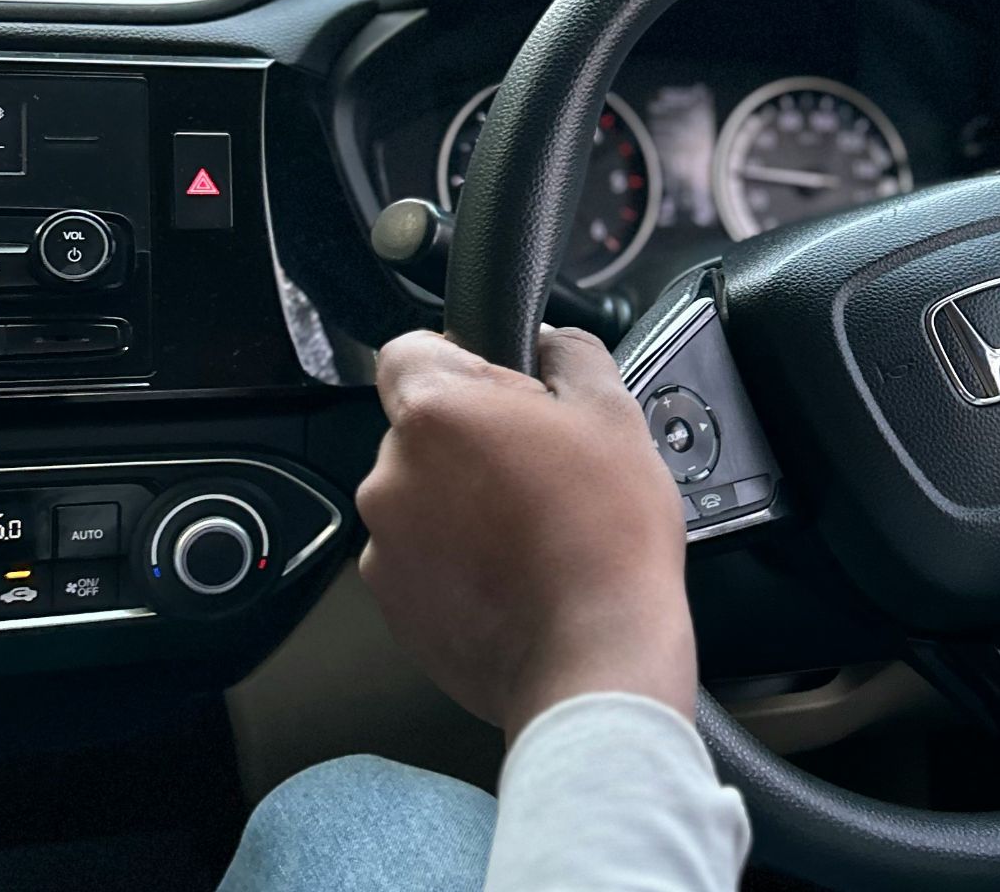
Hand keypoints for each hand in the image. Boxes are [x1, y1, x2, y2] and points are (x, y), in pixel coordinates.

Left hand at [357, 327, 693, 741]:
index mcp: (436, 412)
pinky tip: (516, 574)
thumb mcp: (614, 414)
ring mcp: (385, 544)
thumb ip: (572, 355)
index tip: (505, 390)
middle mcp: (391, 474)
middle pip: (422, 430)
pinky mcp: (393, 602)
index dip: (464, 360)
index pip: (411, 349)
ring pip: (422, 496)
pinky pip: (421, 558)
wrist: (595, 654)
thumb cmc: (607, 537)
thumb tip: (551, 345)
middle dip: (474, 440)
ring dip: (465, 503)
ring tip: (536, 531)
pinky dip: (458, 560)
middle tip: (543, 469)